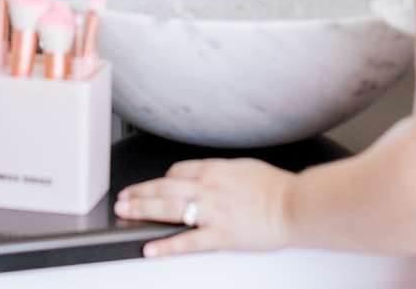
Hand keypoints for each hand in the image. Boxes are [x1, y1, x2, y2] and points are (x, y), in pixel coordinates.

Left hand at [114, 157, 291, 257]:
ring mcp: (211, 211)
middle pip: (164, 186)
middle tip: (122, 198)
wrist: (293, 205)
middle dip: (139, 192)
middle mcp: (208, 187)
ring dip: (141, 210)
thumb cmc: (275, 187)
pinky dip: (165, 245)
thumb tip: (209, 176)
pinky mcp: (219, 235)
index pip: (177, 171)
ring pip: (167, 207)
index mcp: (214, 169)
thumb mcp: (243, 167)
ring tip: (124, 213)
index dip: (160, 179)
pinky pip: (186, 241)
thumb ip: (221, 172)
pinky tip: (149, 248)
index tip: (152, 186)